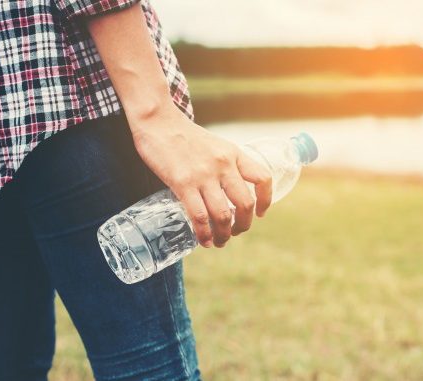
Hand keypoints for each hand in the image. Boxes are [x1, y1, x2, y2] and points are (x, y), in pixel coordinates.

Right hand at [128, 104, 272, 247]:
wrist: (157, 121)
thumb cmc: (182, 134)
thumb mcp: (213, 145)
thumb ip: (223, 164)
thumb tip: (226, 190)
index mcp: (234, 153)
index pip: (262, 179)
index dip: (265, 200)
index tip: (260, 213)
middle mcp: (223, 164)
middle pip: (245, 204)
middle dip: (243, 225)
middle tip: (236, 232)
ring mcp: (203, 174)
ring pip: (222, 215)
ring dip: (223, 235)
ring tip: (219, 242)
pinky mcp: (183, 183)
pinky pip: (199, 216)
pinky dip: (203, 234)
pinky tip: (203, 240)